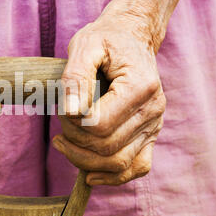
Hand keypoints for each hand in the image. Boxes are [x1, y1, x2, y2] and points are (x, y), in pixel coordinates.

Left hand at [52, 14, 165, 185]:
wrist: (131, 37)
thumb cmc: (106, 40)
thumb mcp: (85, 46)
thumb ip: (76, 78)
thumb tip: (71, 113)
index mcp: (140, 87)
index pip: (100, 125)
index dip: (72, 124)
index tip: (62, 107)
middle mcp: (153, 110)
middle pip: (107, 148)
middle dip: (75, 142)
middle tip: (61, 121)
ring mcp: (155, 125)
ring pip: (119, 164)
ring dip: (85, 160)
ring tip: (64, 143)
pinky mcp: (150, 135)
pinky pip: (137, 167)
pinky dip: (113, 177)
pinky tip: (89, 174)